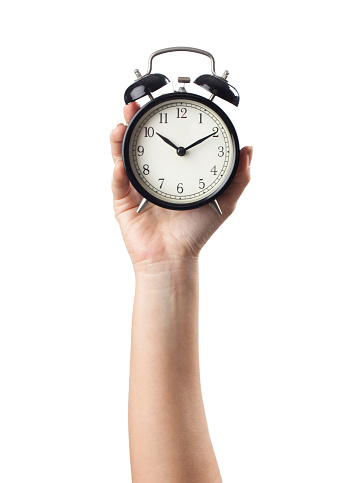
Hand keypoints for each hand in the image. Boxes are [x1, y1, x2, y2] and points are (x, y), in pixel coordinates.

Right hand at [110, 102, 252, 271]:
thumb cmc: (196, 231)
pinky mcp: (123, 202)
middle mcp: (152, 174)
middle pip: (139, 142)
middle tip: (135, 105)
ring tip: (122, 125)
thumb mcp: (224, 201)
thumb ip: (239, 176)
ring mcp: (135, 187)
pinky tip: (121, 164)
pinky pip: (118, 184)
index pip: (166, 139)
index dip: (163, 120)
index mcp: (173, 171)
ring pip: (122, 157)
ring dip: (119, 140)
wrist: (176, 257)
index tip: (165, 103)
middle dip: (135, 122)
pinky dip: (118, 173)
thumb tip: (249, 148)